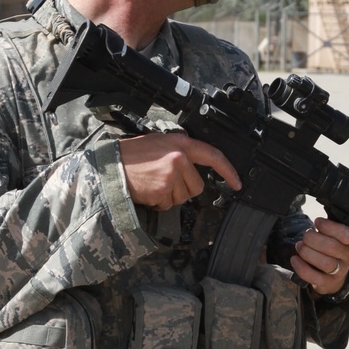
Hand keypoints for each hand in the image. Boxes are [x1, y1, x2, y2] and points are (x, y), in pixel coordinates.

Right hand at [119, 131, 240, 210]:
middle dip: (183, 189)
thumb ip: (179, 151)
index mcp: (181, 143)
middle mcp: (179, 158)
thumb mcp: (160, 143)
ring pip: (183, 198)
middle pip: (197, 186)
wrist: (112, 165)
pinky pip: (168, 204)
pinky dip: (158, 203)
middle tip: (163, 180)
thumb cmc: (132, 155)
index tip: (237, 183)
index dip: (228, 171)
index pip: (213, 156)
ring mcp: (171, 175)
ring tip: (153, 184)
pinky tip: (148, 191)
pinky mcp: (163, 190)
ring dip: (169, 196)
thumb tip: (192, 167)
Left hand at [290, 218, 348, 296]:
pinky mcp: (327, 282)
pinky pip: (314, 277)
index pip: (347, 234)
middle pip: (332, 247)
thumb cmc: (330, 248)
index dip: (329, 226)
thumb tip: (317, 221)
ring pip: (325, 263)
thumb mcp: (334, 235)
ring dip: (307, 253)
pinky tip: (295, 259)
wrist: (333, 274)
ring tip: (300, 246)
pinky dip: (301, 267)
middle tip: (305, 236)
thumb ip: (328, 227)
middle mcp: (347, 256)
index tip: (317, 222)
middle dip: (313, 239)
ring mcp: (339, 271)